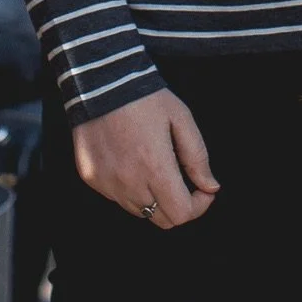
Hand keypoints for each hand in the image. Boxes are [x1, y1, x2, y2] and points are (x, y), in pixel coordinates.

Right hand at [71, 89, 220, 228]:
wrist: (99, 81)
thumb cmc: (144, 97)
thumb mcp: (181, 118)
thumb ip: (198, 157)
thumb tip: (210, 186)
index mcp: (155, 168)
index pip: (181, 214)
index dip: (199, 206)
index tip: (203, 190)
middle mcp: (129, 182)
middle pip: (162, 220)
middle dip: (178, 206)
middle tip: (182, 182)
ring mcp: (107, 183)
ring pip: (139, 211)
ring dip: (153, 199)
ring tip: (154, 168)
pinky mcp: (91, 178)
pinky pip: (117, 197)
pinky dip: (129, 189)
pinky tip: (131, 162)